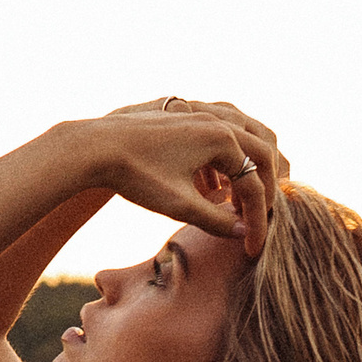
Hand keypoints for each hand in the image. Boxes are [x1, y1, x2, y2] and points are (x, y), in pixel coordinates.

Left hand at [93, 97, 285, 256]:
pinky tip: (214, 183)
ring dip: (251, 167)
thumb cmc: (136, 175)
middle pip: (262, 154)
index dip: (256, 220)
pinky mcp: (183, 117)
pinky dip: (228, 156)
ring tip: (246, 198)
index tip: (252, 246)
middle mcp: (216, 121)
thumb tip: (242, 233)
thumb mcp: (178, 205)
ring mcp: (199, 114)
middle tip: (266, 216)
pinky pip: (221, 132)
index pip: (253, 185)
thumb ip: (215, 220)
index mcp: (221, 139)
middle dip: (268, 188)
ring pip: (244, 137)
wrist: (94, 146)